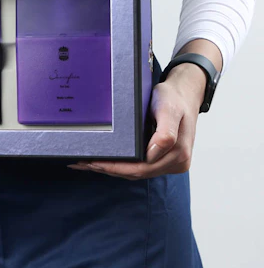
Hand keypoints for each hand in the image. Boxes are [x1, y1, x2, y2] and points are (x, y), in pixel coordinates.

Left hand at [68, 62, 206, 179]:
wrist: (184, 93)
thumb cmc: (174, 99)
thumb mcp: (169, 109)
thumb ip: (165, 133)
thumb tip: (152, 154)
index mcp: (178, 155)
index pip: (141, 168)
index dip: (115, 167)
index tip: (94, 162)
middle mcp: (175, 163)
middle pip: (136, 173)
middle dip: (108, 169)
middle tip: (82, 163)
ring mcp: (169, 162)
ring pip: (136, 172)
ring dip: (112, 169)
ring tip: (87, 163)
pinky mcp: (163, 158)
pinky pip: (140, 166)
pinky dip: (121, 165)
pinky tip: (104, 160)